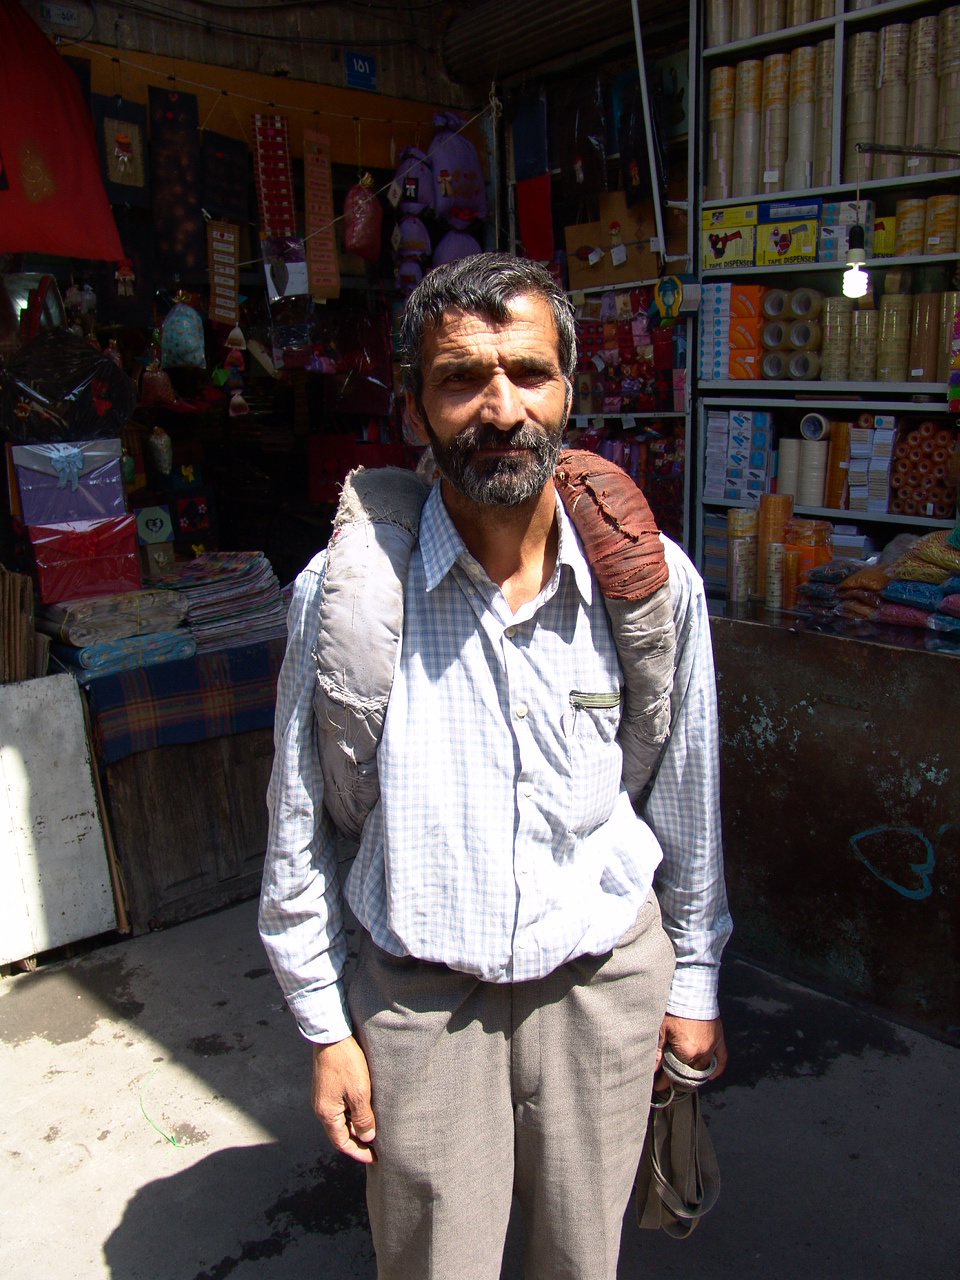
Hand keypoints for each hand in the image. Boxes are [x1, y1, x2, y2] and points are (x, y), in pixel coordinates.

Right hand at [311, 1036, 376, 1163]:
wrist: (331, 1035)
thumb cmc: (345, 1063)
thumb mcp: (359, 1092)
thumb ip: (363, 1118)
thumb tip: (366, 1138)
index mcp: (327, 1114)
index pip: (342, 1143)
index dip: (358, 1152)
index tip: (374, 1158)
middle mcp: (321, 1108)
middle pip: (340, 1133)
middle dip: (357, 1141)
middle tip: (377, 1146)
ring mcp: (322, 1097)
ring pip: (340, 1120)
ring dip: (355, 1127)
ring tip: (373, 1128)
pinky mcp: (326, 1086)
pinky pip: (339, 1107)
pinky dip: (351, 1114)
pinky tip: (363, 1109)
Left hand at [655, 1014, 726, 1091]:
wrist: (691, 992)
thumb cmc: (675, 1009)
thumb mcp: (661, 1030)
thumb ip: (657, 1052)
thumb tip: (652, 1069)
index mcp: (686, 1052)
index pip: (673, 1074)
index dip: (664, 1082)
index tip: (658, 1086)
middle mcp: (701, 1053)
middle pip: (689, 1073)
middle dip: (678, 1079)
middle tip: (669, 1081)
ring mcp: (712, 1047)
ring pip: (704, 1068)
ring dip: (695, 1075)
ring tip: (685, 1078)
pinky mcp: (719, 1038)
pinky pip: (722, 1058)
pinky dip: (717, 1068)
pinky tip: (711, 1075)